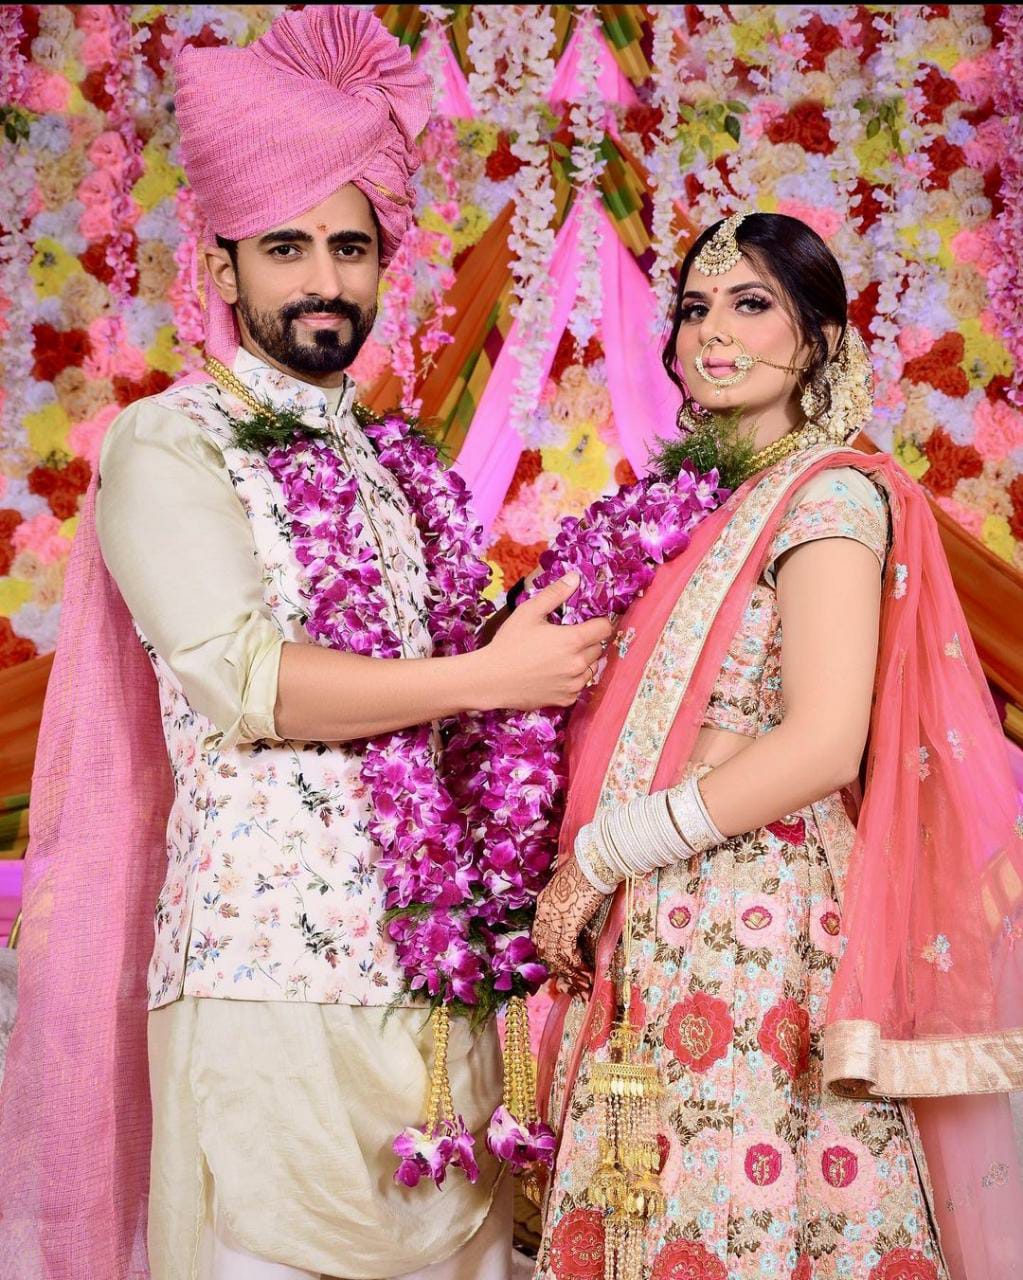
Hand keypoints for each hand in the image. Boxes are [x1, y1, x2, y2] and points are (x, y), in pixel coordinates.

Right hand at [478, 574, 613, 711]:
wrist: (491, 679)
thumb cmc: (509, 643)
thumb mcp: (529, 612)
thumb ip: (555, 593)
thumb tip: (575, 577)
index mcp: (573, 640)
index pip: (605, 629)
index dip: (599, 622)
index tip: (588, 622)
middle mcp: (578, 664)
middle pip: (599, 649)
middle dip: (589, 642)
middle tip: (567, 639)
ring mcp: (573, 684)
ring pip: (591, 669)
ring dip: (583, 662)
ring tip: (561, 657)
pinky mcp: (565, 699)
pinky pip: (579, 687)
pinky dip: (572, 680)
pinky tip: (555, 674)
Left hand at [532, 857, 605, 994]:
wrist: (594, 860)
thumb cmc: (588, 868)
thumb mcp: (571, 884)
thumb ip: (569, 898)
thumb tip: (579, 904)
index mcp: (544, 903)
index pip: (540, 934)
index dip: (549, 950)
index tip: (561, 962)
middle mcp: (545, 912)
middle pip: (544, 947)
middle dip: (557, 966)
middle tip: (572, 978)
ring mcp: (555, 918)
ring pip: (554, 953)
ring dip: (568, 970)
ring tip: (582, 980)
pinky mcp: (568, 922)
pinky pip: (566, 951)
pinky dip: (575, 965)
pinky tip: (585, 971)